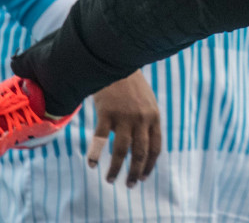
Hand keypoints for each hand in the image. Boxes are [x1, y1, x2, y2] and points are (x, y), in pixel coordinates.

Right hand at [88, 72, 161, 186]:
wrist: (116, 62)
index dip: (149, 165)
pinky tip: (92, 163)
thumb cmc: (131, 85)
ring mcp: (125, 116)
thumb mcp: (147, 102)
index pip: (156, 148)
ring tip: (110, 180)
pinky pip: (100, 140)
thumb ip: (148, 122)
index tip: (142, 177)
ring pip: (121, 151)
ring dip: (116, 169)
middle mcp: (142, 119)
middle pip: (140, 153)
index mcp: (154, 117)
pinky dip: (95, 154)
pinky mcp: (107, 113)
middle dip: (134, 172)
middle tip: (129, 185)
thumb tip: (145, 148)